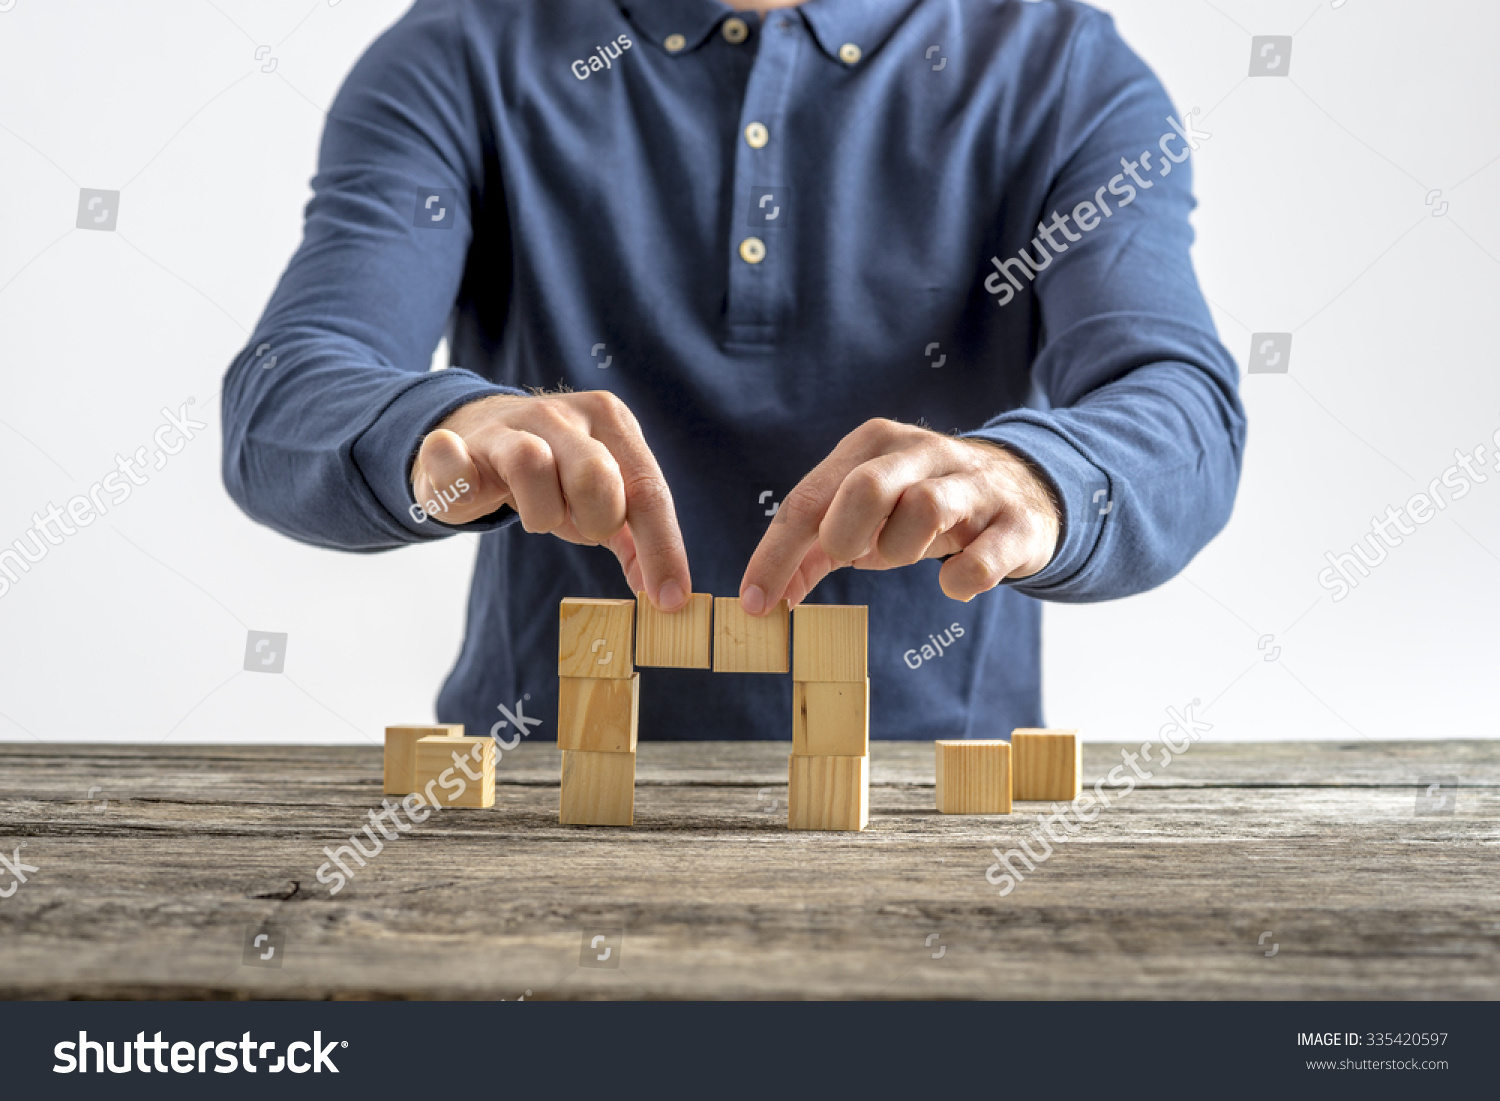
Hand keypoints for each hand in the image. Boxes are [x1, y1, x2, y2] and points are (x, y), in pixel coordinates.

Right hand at [410, 390, 690, 609]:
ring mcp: (505, 427)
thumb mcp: (603, 500)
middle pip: (596, 475)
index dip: (662, 548)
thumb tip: (667, 595)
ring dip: (540, 512)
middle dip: (596, 519)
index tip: (669, 600)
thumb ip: (636, 538)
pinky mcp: (454, 446)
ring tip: (537, 513)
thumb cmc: (555, 476)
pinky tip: (467, 490)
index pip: (647, 489)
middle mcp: (561, 415)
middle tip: (580, 526)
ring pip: (531, 464)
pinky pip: (452, 456)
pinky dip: (457, 474)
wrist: (478, 438)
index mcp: (610, 423)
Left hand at [739, 419, 1059, 611]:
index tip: (755, 603)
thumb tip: (764, 599)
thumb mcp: (865, 516)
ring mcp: (975, 483)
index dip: (776, 555)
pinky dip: (961, 581)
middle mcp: (923, 451)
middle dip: (845, 536)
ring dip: (903, 550)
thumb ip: (813, 550)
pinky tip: (955, 582)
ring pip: (924, 509)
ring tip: (908, 554)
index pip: (809, 498)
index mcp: (874, 444)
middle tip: (852, 557)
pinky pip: (980, 561)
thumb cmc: (922, 507)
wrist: (1026, 491)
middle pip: (866, 487)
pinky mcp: (1016, 522)